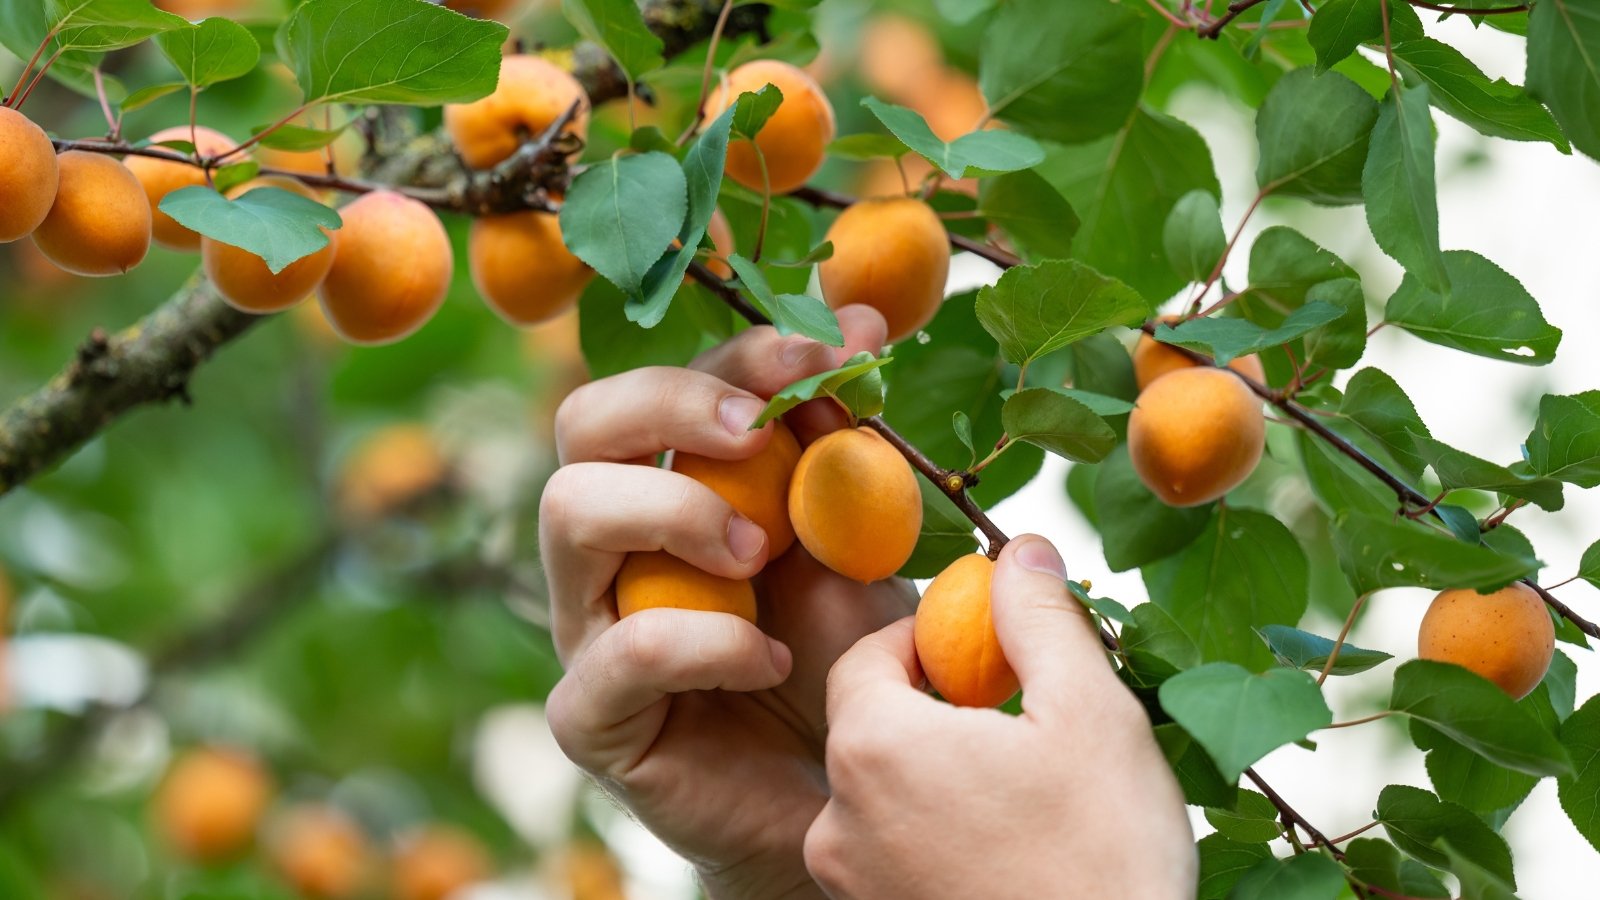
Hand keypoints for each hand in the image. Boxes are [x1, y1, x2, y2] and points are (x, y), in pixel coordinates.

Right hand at [541, 307, 915, 899]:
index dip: (747, 354)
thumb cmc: (838, 660)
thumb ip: (841, 450)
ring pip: (569, 513)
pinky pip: (621, 652)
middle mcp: (612, 546)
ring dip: (675, 509)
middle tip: (758, 433)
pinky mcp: (593, 715)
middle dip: (672, 402)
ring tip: (759, 551)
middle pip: (583, 422)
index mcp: (668, 486)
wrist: (837, 794)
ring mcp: (590, 627)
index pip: (671, 386)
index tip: (839, 348)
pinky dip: (707, 640)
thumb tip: (857, 322)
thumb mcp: (853, 541)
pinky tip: (769, 659)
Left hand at [804, 535, 1195, 899]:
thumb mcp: (1087, 712)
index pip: (870, 657)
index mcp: (874, 748)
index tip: (986, 653)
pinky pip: (891, 853)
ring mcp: (850, 883)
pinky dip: (934, 833)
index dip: (927, 641)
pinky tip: (1004, 845)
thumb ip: (1039, 617)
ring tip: (1019, 788)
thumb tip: (1020, 549)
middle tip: (1014, 719)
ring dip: (937, 773)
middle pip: (872, 725)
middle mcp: (838, 819)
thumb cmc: (1102, 859)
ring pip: (882, 794)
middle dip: (936, 707)